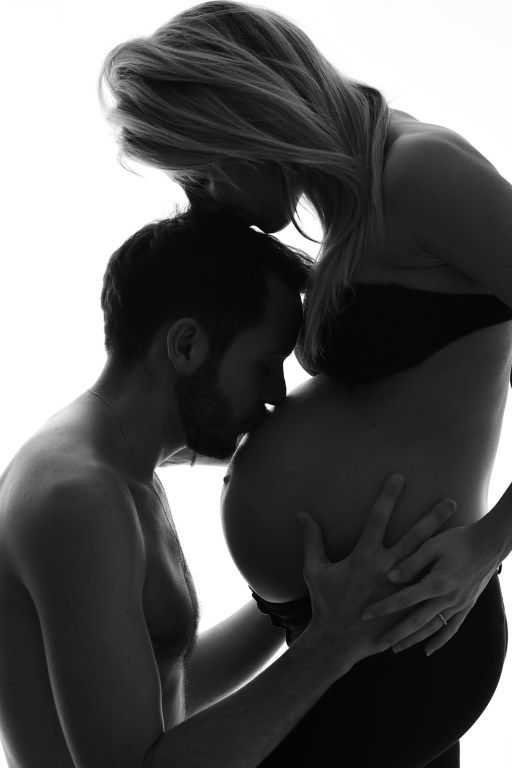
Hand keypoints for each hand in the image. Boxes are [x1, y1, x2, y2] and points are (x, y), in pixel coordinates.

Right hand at [297, 474, 455, 666]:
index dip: (388, 495)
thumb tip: (301, 514)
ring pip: (428, 560)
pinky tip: (456, 571)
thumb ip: (312, 540)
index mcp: (365, 555)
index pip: (378, 517)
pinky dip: (441, 577)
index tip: (399, 477)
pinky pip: (428, 588)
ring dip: (443, 544)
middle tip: (450, 501)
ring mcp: (400, 588)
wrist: (338, 640)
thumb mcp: (314, 569)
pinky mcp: (408, 605)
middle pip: (415, 536)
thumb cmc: (325, 602)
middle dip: (433, 518)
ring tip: (460, 532)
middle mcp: (387, 568)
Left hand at [361, 519, 501, 655]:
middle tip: (377, 644)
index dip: (383, 608)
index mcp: (437, 582)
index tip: (365, 614)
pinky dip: (440, 640)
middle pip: (416, 621)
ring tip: (397, 648)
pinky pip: (452, 628)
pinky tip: (428, 649)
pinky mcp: (466, 605)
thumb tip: (390, 576)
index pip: (403, 599)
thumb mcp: (432, 545)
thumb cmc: (458, 540)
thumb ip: (412, 561)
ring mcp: (458, 604)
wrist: (490, 544)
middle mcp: (447, 598)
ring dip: (414, 639)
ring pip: (432, 628)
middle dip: (395, 634)